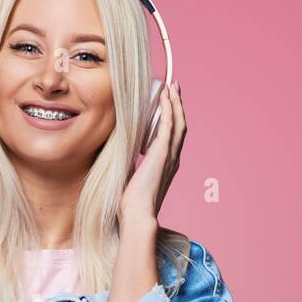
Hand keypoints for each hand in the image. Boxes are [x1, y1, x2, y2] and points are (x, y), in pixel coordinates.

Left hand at [119, 81, 184, 223]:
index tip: (167, 102)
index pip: (173, 135)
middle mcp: (173, 158)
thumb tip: (121, 159)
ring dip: (175, 102)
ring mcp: (169, 155)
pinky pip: (169, 125)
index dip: (172, 116)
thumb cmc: (132, 204)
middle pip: (180, 124)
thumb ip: (132, 167)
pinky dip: (169, 109)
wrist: (137, 214)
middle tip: (174, 87)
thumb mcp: (131, 179)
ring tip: (172, 86)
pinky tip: (165, 96)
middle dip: (177, 104)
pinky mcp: (162, 153)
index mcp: (167, 164)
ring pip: (178, 122)